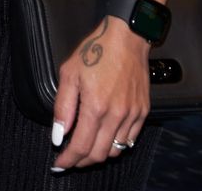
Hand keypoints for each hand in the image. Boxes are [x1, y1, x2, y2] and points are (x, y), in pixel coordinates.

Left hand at [50, 16, 148, 171]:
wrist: (126, 37)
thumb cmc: (97, 50)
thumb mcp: (69, 74)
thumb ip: (63, 107)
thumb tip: (58, 134)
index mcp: (96, 106)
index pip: (81, 146)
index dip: (68, 160)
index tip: (60, 164)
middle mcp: (116, 114)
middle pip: (99, 154)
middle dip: (82, 162)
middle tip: (71, 160)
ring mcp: (132, 114)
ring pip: (116, 150)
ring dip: (99, 154)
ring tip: (87, 148)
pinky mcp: (143, 111)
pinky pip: (130, 139)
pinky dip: (116, 144)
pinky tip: (106, 138)